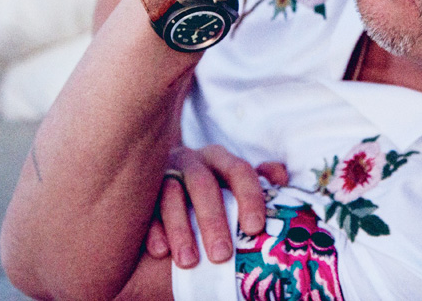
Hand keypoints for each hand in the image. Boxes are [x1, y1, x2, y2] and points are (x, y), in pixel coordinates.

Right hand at [146, 145, 288, 268]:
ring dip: (181, 229)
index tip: (254, 228)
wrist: (168, 192)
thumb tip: (280, 175)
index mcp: (220, 160)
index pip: (239, 171)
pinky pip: (144, 208)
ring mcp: (163, 173)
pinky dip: (153, 229)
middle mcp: (192, 161)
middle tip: (222, 255)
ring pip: (171, 194)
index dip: (249, 197)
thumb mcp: (233, 186)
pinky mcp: (140, 191)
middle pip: (203, 184)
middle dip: (213, 221)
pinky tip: (160, 251)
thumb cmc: (210, 195)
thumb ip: (258, 182)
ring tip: (189, 262)